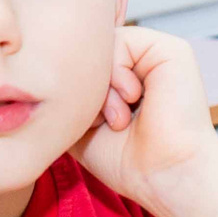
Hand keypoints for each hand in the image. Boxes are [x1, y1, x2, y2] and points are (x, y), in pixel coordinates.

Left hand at [71, 26, 217, 207]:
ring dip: (101, 85)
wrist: (164, 176)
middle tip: (103, 121)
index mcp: (125, 79)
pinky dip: (116, 72)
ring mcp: (156, 55)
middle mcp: (141, 64)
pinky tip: (132, 99)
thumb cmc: (126, 161)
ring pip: (102, 45)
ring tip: (119, 117)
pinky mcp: (171, 50)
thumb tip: (46, 64)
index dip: (75, 88)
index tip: (92, 125)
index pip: (82, 60)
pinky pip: (121, 40)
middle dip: (86, 87)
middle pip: (89, 51)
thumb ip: (67, 89)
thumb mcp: (79, 121)